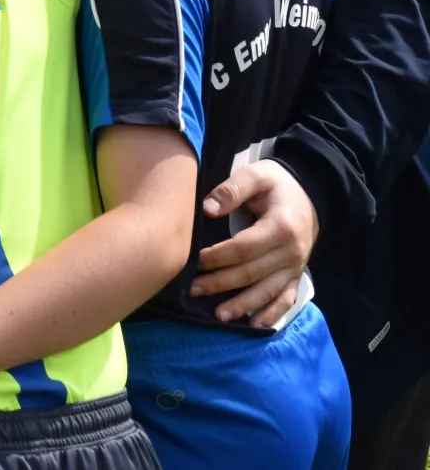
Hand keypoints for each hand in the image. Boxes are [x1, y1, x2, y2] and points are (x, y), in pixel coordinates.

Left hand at [194, 158, 316, 326]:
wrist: (309, 193)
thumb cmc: (276, 184)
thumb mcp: (256, 175)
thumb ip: (232, 189)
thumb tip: (207, 208)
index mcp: (282, 227)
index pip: (243, 248)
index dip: (217, 256)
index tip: (193, 260)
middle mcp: (292, 252)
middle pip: (252, 273)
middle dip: (220, 283)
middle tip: (193, 289)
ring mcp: (296, 266)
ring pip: (267, 291)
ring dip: (242, 305)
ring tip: (218, 316)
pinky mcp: (297, 274)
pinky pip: (286, 298)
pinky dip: (272, 313)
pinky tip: (255, 326)